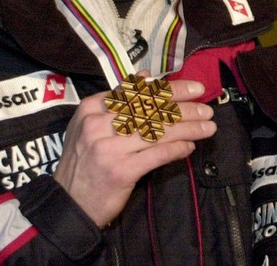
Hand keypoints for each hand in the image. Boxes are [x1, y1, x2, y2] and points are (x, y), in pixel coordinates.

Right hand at [53, 75, 215, 225]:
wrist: (69, 202)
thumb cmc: (85, 160)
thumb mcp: (91, 124)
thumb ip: (118, 100)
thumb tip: (145, 75)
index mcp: (92, 108)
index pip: (139, 92)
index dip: (171, 89)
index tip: (194, 89)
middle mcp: (99, 125)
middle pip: (151, 110)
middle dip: (184, 108)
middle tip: (207, 108)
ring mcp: (109, 148)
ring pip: (158, 132)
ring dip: (188, 128)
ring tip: (208, 126)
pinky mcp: (120, 171)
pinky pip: (156, 155)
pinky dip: (177, 149)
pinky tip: (190, 146)